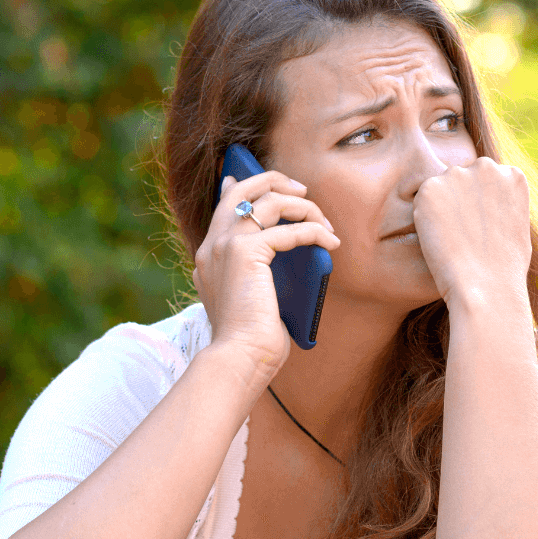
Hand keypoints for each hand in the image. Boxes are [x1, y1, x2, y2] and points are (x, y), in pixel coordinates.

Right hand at [193, 169, 340, 374]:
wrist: (238, 356)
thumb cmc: (248, 339)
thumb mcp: (246, 298)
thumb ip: (252, 273)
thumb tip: (276, 255)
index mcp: (208, 256)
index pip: (224, 205)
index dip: (246, 185)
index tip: (271, 183)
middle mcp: (212, 245)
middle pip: (243, 189)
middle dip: (276, 181)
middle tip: (303, 193)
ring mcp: (225, 245)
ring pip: (269, 201)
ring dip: (304, 207)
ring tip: (325, 224)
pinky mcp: (245, 251)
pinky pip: (290, 228)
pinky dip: (315, 231)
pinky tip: (330, 243)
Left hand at [413, 156, 531, 309]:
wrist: (485, 284)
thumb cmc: (504, 267)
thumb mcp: (516, 225)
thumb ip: (502, 204)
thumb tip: (487, 205)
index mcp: (512, 175)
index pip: (483, 182)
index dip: (475, 207)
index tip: (476, 228)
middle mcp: (486, 167)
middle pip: (459, 180)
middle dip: (457, 202)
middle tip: (460, 235)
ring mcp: (456, 175)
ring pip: (438, 189)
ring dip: (439, 209)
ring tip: (451, 238)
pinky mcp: (429, 188)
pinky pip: (419, 201)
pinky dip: (422, 219)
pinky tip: (436, 238)